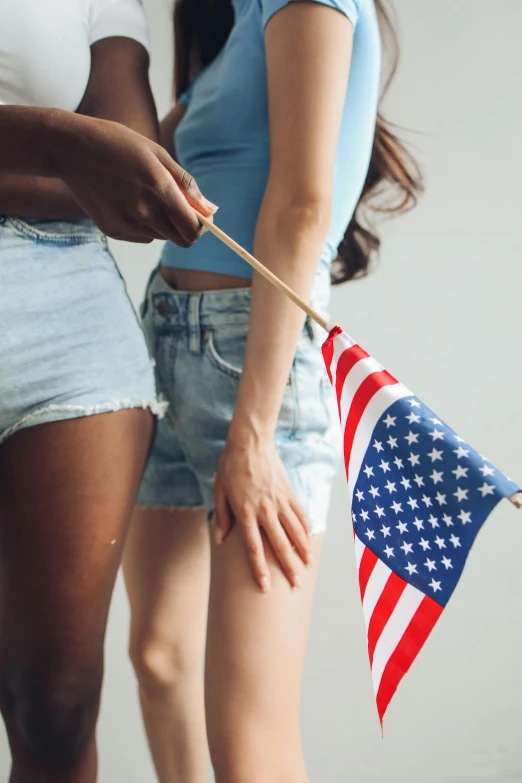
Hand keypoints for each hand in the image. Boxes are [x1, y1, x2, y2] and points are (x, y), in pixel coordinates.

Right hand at [49, 111, 216, 244]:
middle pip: (180, 239)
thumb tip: (211, 210)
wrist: (71, 149)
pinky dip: (144, 225)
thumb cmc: (118, 144)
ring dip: (163, 223)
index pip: (193, 229)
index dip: (201, 227)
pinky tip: (129, 202)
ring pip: (161, 237)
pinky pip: (142, 236)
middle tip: (176, 206)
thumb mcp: (157, 154)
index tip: (200, 217)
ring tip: (145, 195)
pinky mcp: (113, 230)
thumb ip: (186, 185)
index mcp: (159, 189)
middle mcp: (143, 212)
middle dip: (184, 226)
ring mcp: (126, 224)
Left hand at [213, 435, 312, 590]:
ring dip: (302, 551)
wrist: (250, 442)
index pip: (254, 548)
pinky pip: (301, 515)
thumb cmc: (230, 466)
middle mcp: (265, 511)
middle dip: (288, 568)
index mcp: (246, 513)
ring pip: (295, 532)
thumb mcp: (219, 491)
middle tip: (296, 585)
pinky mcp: (289, 493)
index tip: (266, 586)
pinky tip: (309, 542)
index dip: (260, 570)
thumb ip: (222, 516)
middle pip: (280, 545)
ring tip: (307, 567)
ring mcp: (280, 502)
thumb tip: (221, 539)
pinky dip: (306, 530)